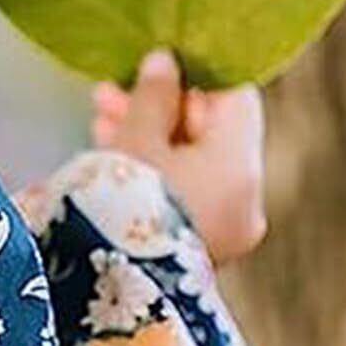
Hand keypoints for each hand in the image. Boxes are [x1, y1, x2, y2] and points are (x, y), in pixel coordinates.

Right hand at [90, 50, 266, 264]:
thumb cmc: (122, 201)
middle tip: (114, 88)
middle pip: (212, 132)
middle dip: (162, 106)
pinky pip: (185, 193)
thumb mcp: (134, 138)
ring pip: (194, 163)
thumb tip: (165, 63)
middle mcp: (244, 199)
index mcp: (240, 168)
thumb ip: (152, 95)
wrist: (108, 286)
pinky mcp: (198, 247)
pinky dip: (156, 169)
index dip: (197, 73)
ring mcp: (225, 228)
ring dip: (152, 135)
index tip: (157, 59)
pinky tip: (111, 150)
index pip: (235, 99)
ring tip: (101, 116)